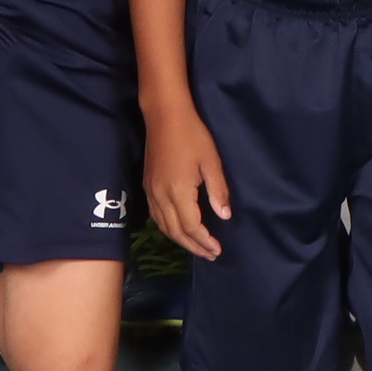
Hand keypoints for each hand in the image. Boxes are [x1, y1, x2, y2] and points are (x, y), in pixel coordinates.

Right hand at [144, 103, 231, 260]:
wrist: (164, 115)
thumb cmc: (192, 135)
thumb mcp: (211, 161)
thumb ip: (218, 191)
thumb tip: (225, 216)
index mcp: (178, 192)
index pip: (191, 226)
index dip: (204, 241)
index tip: (218, 250)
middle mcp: (160, 196)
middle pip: (175, 232)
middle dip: (193, 246)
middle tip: (210, 255)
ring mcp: (151, 192)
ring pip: (163, 226)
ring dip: (180, 240)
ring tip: (197, 247)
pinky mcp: (147, 186)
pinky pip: (156, 216)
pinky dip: (168, 228)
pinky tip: (178, 230)